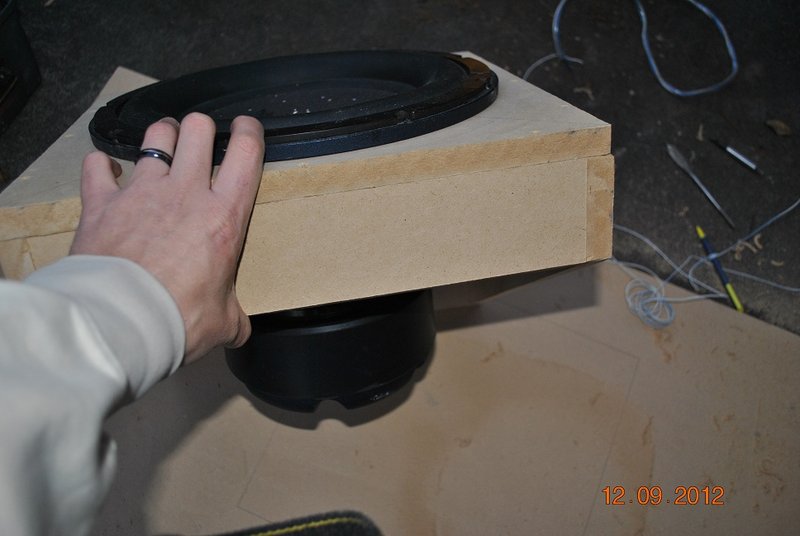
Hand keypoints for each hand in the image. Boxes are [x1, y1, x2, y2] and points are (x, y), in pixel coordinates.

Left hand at [70, 113, 264, 362]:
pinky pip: (97, 167)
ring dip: (160, 136)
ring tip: (161, 142)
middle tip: (200, 139)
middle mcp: (186, 192)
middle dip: (201, 128)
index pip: (246, 153)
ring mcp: (141, 192)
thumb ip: (233, 318)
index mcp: (224, 215)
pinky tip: (104, 170)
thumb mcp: (223, 322)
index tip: (247, 129)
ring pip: (154, 138)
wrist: (121, 321)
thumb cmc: (180, 318)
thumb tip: (240, 331)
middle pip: (197, 130)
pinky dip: (101, 166)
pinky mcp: (102, 202)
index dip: (250, 132)